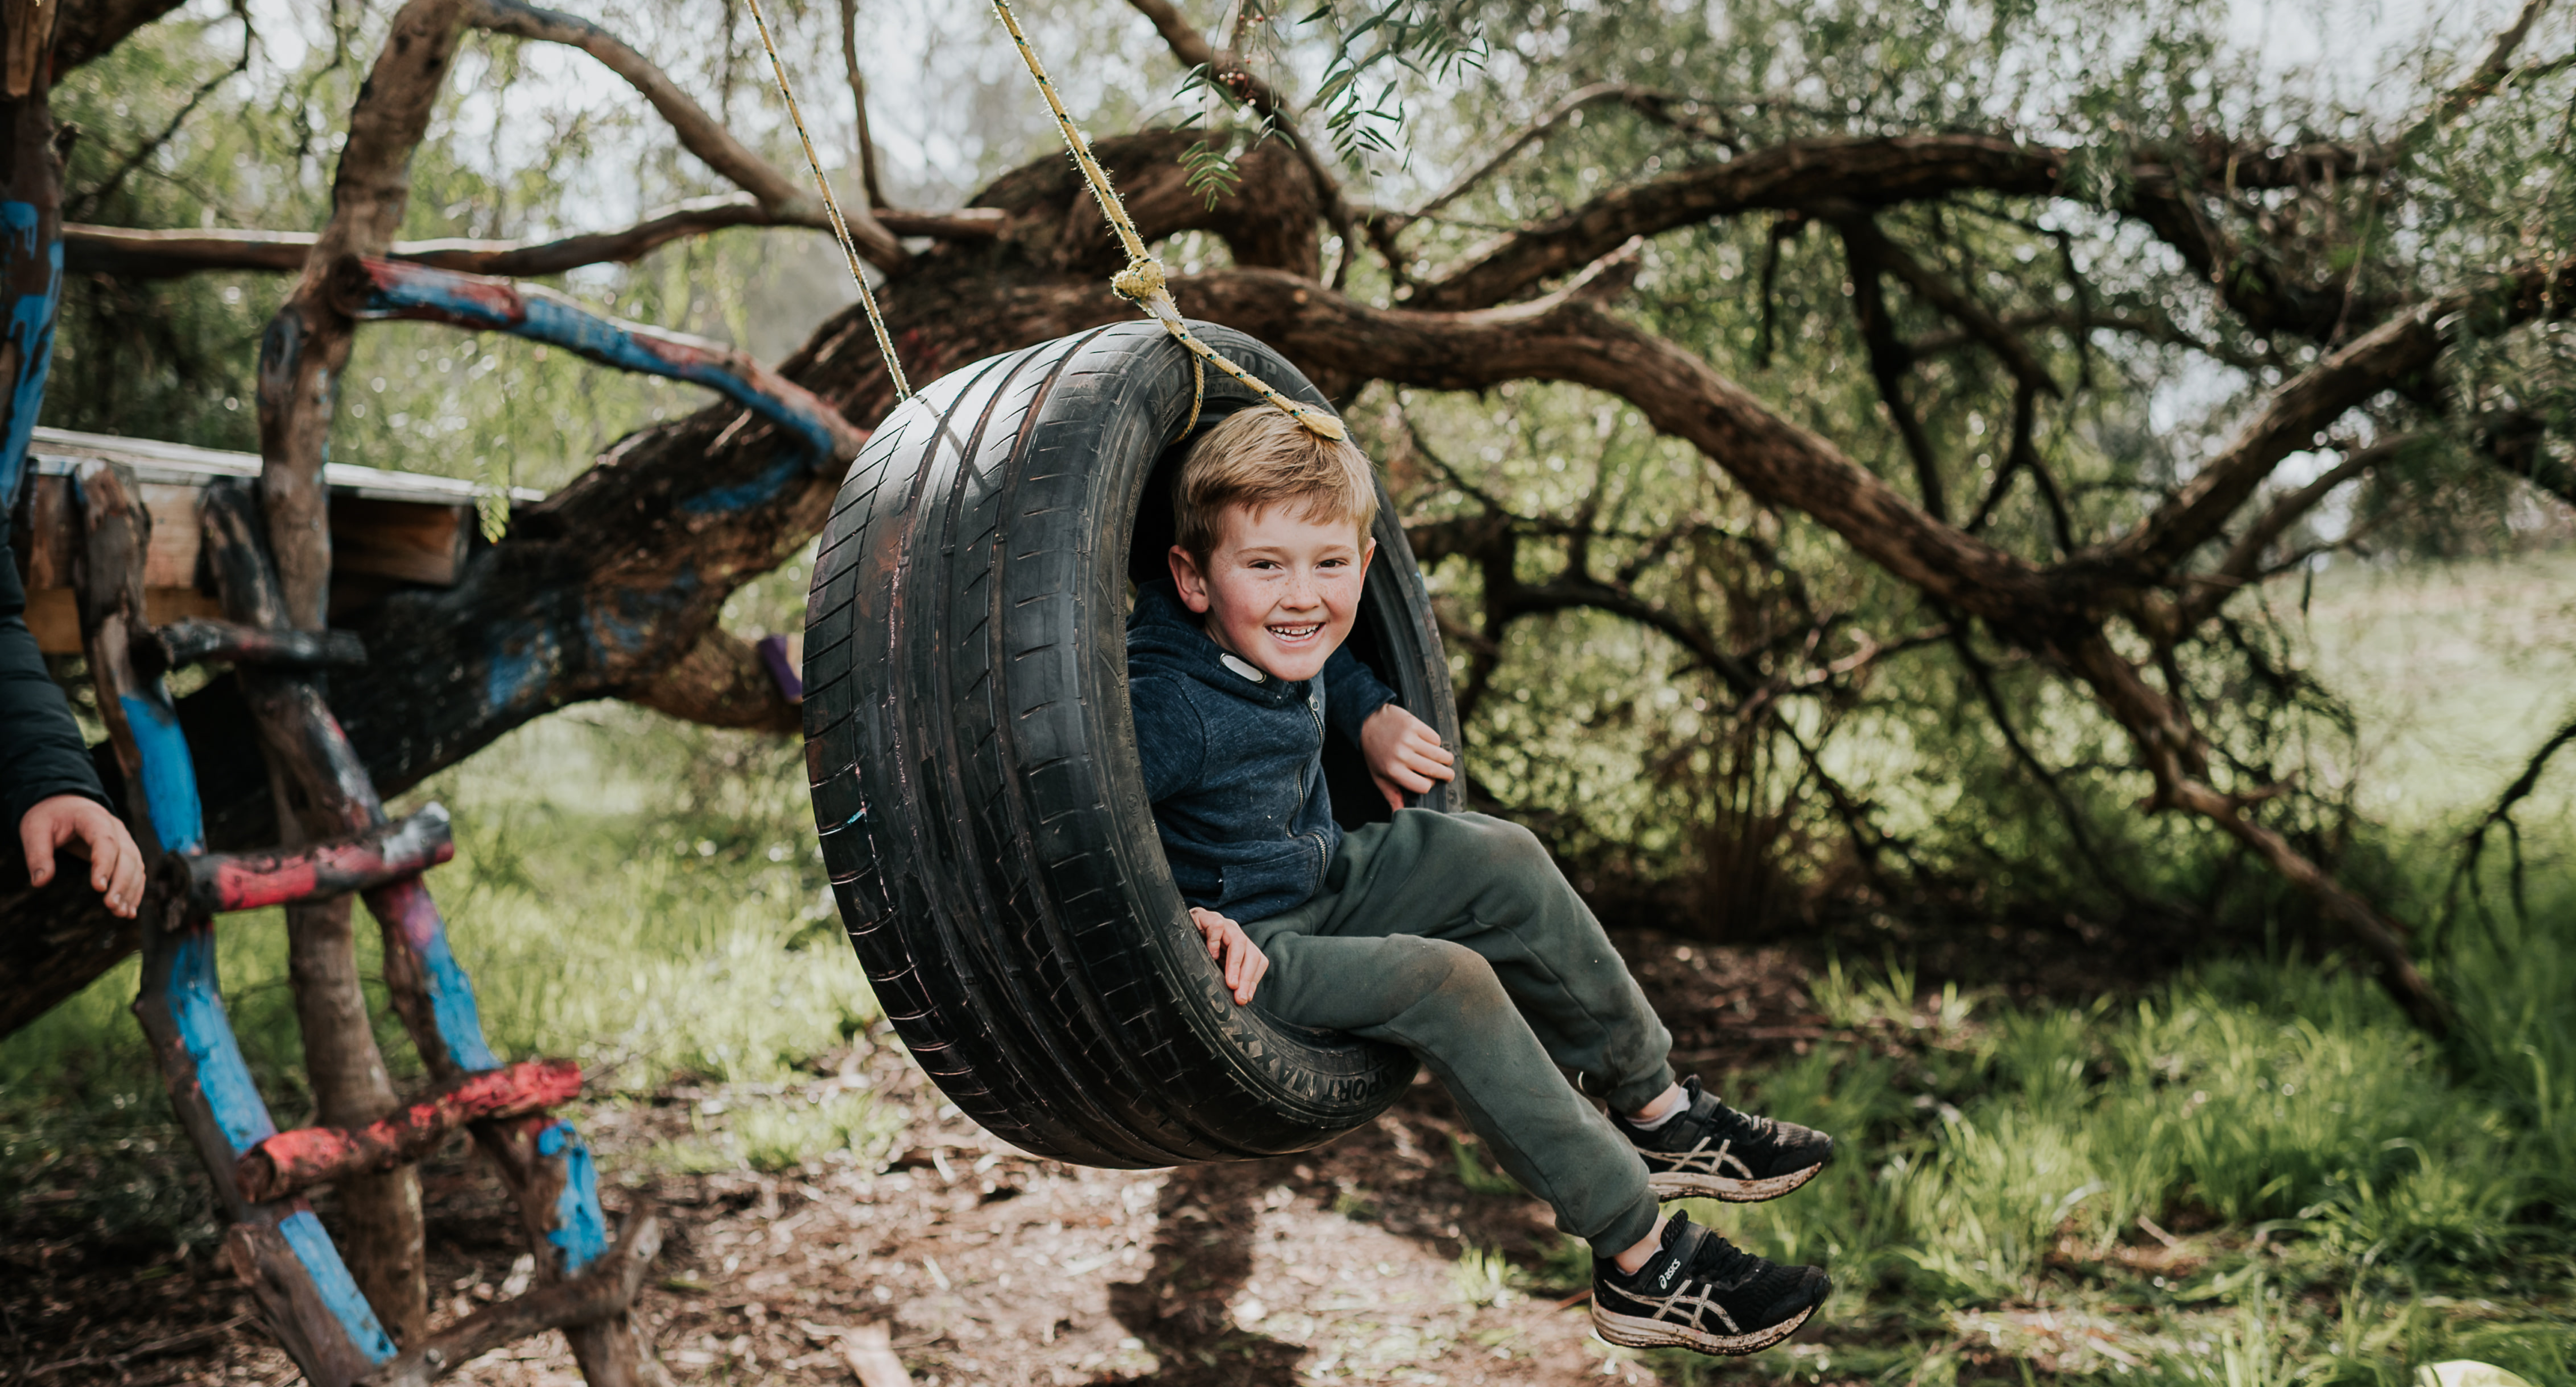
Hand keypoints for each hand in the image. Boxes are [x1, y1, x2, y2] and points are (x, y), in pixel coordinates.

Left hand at [20, 795, 143, 917]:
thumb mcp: (35, 830)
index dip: (105, 864)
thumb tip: (40, 882)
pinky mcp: (125, 853)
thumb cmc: (50, 817)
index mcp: (93, 818)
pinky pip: (136, 872)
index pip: (105, 841)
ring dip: (131, 891)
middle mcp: (116, 829)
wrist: (65, 805)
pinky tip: (129, 911)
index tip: (98, 888)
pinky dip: (134, 891)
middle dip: (122, 883)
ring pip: (137, 866)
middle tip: (111, 906)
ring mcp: (124, 840)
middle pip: (127, 856)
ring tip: (121, 914)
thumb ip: (37, 855)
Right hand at [1189, 907, 1267, 1004]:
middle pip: (1252, 954)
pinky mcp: (1206, 916)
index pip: (1257, 961)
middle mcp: (1234, 933)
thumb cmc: (1196, 950)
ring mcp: (1222, 923)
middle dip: (1247, 978)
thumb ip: (1228, 977)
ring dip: (1236, 965)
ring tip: (1230, 982)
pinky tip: (1210, 955)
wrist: (1176, 929)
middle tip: (1238, 997)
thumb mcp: (1215, 966)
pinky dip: (1215, 941)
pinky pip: (1217, 926)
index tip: (1245, 998)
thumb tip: (1241, 998)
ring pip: (1239, 941)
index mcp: (1240, 945)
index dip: (1253, 980)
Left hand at [1359, 703, 1455, 811]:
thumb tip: (1398, 813)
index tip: (1429, 782)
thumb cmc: (1374, 753)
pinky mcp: (1414, 725)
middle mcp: (1402, 756)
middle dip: (1446, 774)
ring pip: (1439, 754)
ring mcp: (1409, 739)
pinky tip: (1432, 745)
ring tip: (1447, 761)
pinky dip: (1436, 743)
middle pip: (1434, 770)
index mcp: (1393, 771)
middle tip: (1449, 775)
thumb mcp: (1378, 776)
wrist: (1368, 722)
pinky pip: (1435, 738)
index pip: (1423, 786)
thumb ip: (1390, 794)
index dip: (1429, 785)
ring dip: (1446, 759)